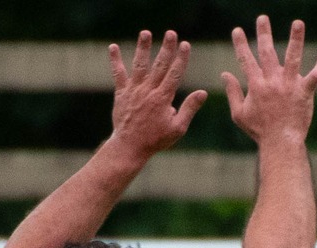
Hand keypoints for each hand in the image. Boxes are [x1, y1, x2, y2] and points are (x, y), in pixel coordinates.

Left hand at [107, 30, 205, 158]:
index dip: (181, 58)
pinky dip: (116, 60)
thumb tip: (203, 93)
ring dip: (143, 48)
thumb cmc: (156, 139)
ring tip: (146, 33)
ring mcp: (134, 90)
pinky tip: (114, 47)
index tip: (186, 45)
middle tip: (171, 33)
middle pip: (159, 65)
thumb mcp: (178, 128)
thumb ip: (189, 108)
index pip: (175, 74)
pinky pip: (118, 74)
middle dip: (166, 48)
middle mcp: (148, 91)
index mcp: (163, 98)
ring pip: (139, 65)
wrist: (130, 146)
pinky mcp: (121, 93)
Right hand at [224, 16, 316, 146]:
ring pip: (293, 57)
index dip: (240, 44)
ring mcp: (290, 86)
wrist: (281, 142)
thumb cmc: (260, 131)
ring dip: (295, 39)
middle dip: (263, 34)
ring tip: (298, 22)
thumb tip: (225, 74)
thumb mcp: (239, 113)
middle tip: (262, 18)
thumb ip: (233, 92)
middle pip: (267, 52)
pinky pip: (315, 77)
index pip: (246, 59)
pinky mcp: (305, 93)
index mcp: (256, 85)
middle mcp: (272, 81)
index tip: (237, 30)